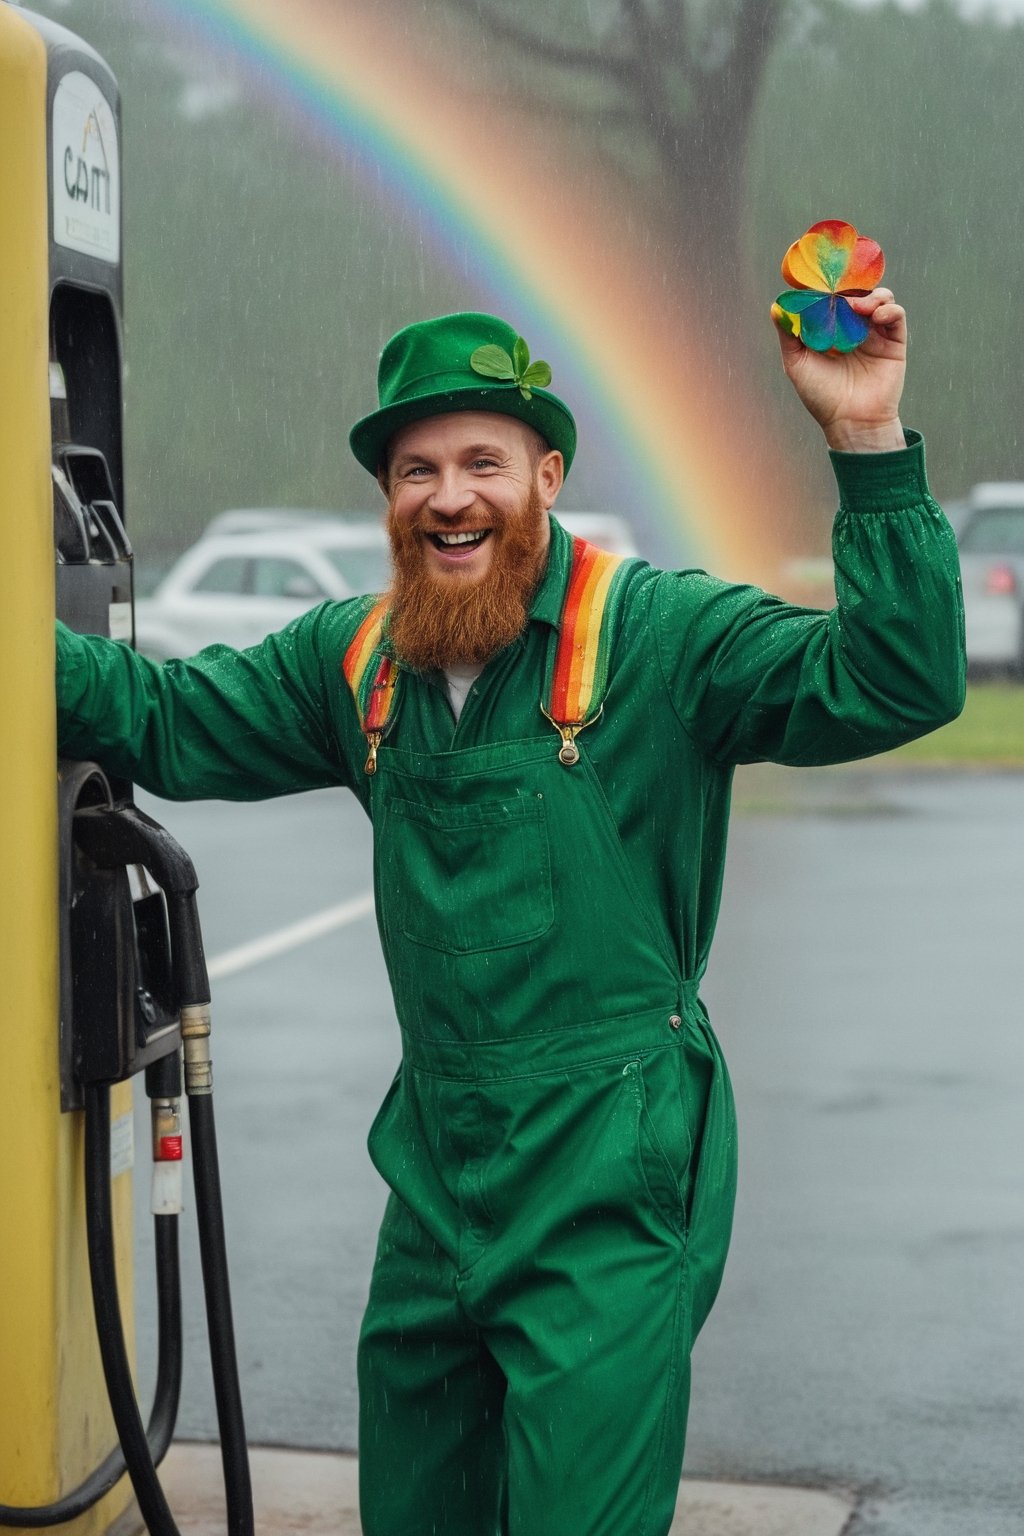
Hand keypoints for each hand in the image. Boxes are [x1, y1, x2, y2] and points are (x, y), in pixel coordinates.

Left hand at [772, 288, 906, 451]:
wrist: (850, 422)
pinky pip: (897, 315)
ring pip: (879, 299)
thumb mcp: (797, 364)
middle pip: (858, 294)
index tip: (822, 276)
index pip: (833, 299)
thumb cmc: (821, 397)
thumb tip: (775, 307)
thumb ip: (788, 336)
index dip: (830, 285)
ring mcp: (875, 334)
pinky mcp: (894, 342)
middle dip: (852, 286)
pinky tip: (876, 316)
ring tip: (859, 307)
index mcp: (832, 331)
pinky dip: (889, 309)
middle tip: (843, 288)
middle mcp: (854, 329)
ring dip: (871, 296)